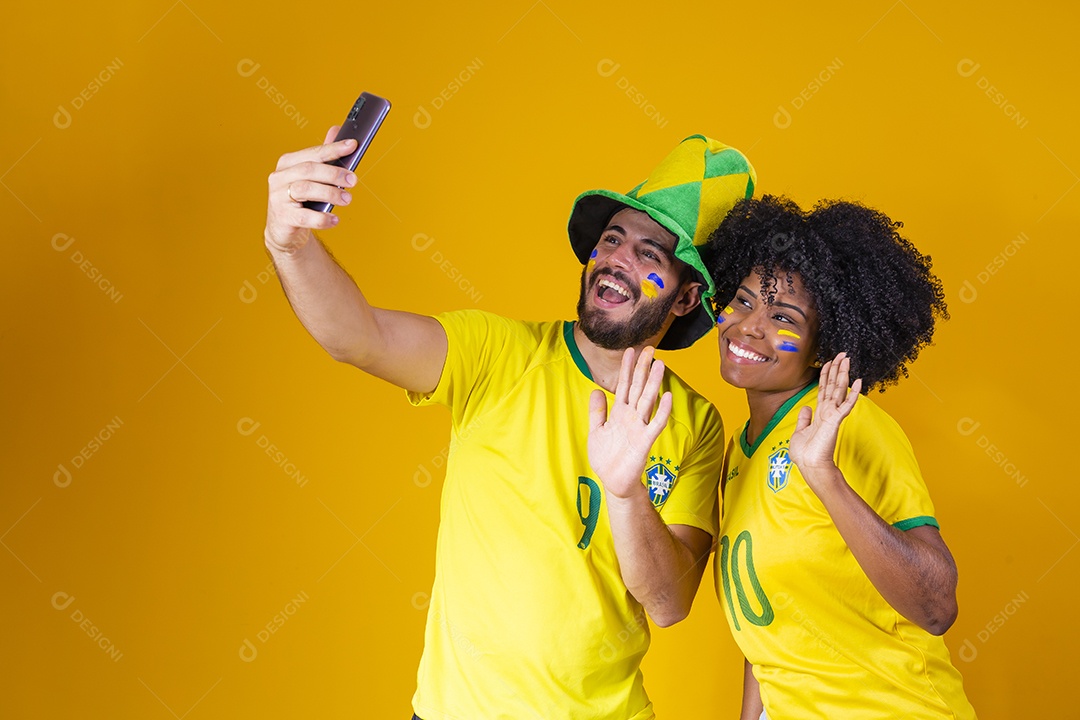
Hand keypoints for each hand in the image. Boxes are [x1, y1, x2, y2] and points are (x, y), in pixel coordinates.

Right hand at [264, 127, 358, 253]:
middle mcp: (280, 177)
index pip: (313, 153)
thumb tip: (335, 129)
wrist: (284, 229)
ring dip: (330, 193)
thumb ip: (322, 156)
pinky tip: (335, 219)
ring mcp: (278, 197)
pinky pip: (305, 217)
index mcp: (288, 163)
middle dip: (334, 173)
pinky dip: (323, 218)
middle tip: (353, 180)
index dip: (333, 148)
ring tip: (347, 199)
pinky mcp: (283, 217)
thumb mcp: (311, 178)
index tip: (352, 145)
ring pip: (306, 189)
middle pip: (309, 169)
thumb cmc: (300, 200)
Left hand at [588, 347, 672, 498]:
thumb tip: (596, 390)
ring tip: (660, 365)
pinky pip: (655, 424)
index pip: (625, 385)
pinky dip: (661, 411)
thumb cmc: (606, 458)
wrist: (613, 482)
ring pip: (648, 401)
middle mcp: (631, 417)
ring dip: (654, 383)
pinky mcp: (644, 442)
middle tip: (650, 348)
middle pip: (638, 388)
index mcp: (620, 413)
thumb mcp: (596, 431)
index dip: (627, 368)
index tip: (630, 350)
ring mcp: (639, 428)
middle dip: (643, 368)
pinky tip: (667, 396)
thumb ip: (597, 411)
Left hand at [788, 352, 861, 477]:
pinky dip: (853, 393)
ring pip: (839, 390)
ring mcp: (833, 415)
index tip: (828, 362)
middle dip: (837, 369)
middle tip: (842, 354)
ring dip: (843, 374)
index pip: (824, 389)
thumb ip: (804, 419)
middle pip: (833, 385)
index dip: (826, 375)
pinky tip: (858, 382)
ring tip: (848, 360)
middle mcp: (827, 411)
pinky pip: (846, 404)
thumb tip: (806, 408)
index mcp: (820, 413)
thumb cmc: (805, 453)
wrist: (810, 465)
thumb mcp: (800, 432)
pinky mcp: (836, 420)